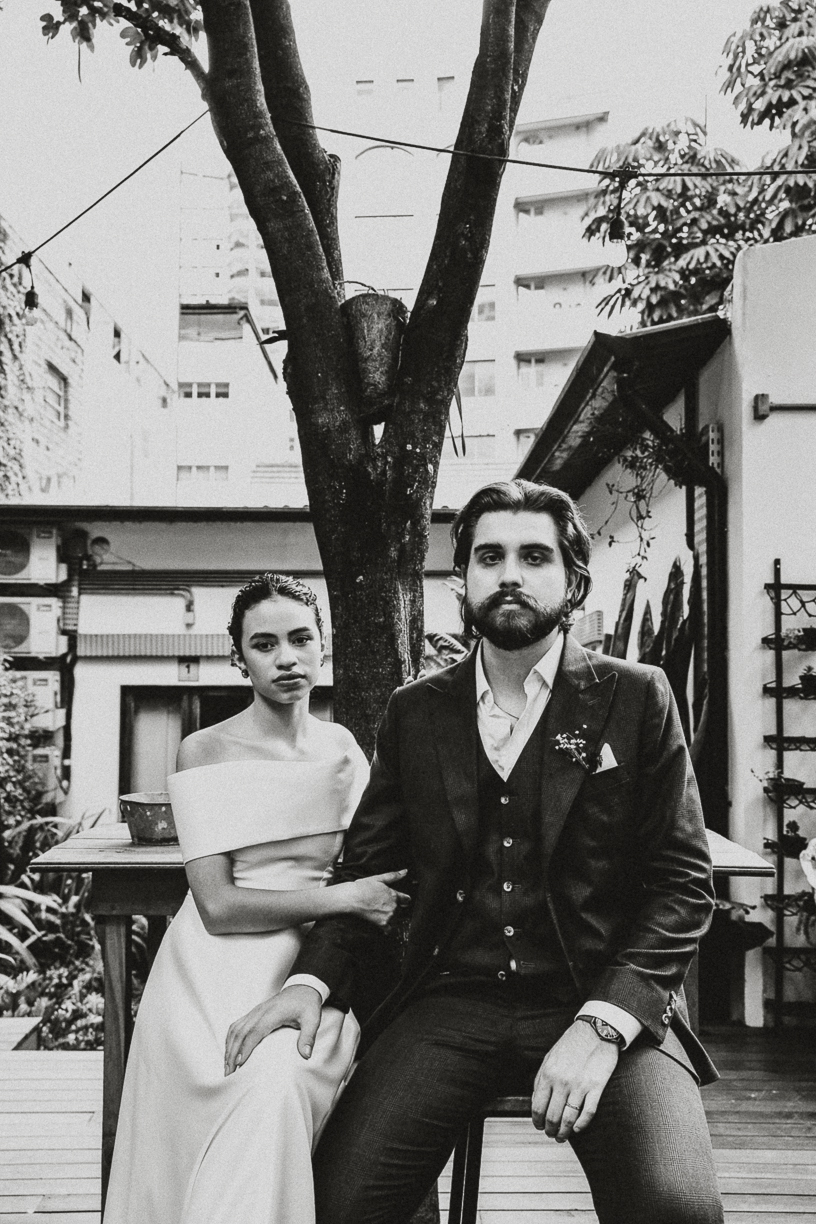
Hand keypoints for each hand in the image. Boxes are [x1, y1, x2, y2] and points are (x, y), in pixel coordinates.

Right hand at [224, 984, 321, 1074]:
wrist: (303, 987)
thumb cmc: (307, 1003)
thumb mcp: (312, 1019)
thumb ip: (308, 1037)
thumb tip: (306, 1055)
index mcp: (273, 1013)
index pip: (255, 1032)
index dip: (246, 1047)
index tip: (239, 1064)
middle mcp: (260, 1012)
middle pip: (240, 1032)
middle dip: (232, 1053)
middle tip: (229, 1074)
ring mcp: (255, 1012)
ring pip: (235, 1029)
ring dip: (228, 1048)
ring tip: (227, 1068)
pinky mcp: (253, 1013)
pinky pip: (236, 1026)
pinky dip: (230, 1040)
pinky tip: (229, 1052)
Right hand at [337, 869, 411, 927]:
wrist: (352, 898)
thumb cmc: (363, 887)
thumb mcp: (378, 878)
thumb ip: (393, 876)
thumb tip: (405, 871)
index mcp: (394, 895)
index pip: (406, 899)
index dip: (404, 900)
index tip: (402, 901)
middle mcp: (394, 906)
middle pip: (399, 909)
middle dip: (394, 908)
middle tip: (382, 905)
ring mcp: (389, 915)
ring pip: (395, 918)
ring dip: (390, 916)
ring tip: (378, 912)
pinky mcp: (382, 923)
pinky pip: (389, 929)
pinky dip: (386, 928)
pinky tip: (380, 923)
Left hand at [532, 1020, 618, 1142]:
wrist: (596, 1030)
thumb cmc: (572, 1043)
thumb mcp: (550, 1057)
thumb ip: (541, 1078)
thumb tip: (536, 1100)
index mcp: (548, 1073)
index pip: (538, 1106)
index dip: (537, 1121)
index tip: (539, 1126)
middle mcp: (562, 1081)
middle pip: (552, 1116)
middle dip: (550, 1130)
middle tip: (552, 1134)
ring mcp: (580, 1085)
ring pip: (569, 1118)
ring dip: (565, 1132)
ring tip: (563, 1136)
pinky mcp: (596, 1086)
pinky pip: (588, 1112)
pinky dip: (582, 1125)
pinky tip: (578, 1129)